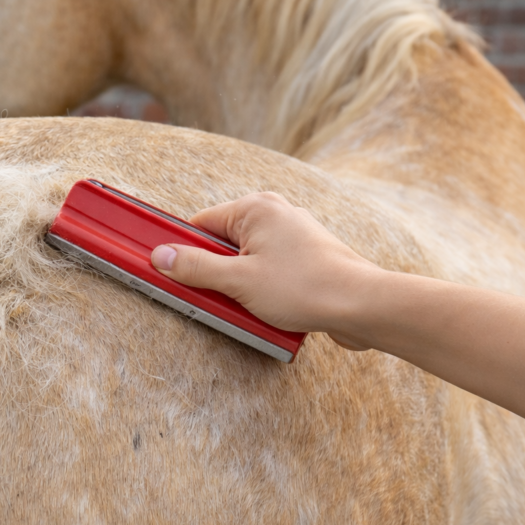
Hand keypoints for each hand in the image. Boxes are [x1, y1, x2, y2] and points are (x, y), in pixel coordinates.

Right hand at [150, 192, 380, 346]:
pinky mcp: (304, 261)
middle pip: (221, 246)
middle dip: (215, 277)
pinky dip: (261, 294)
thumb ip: (196, 268)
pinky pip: (267, 275)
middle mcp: (274, 216)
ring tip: (248, 311)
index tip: (169, 273)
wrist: (362, 306)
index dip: (182, 251)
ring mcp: (292, 238)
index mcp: (256, 209)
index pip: (200, 224)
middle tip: (214, 300)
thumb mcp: (238, 281)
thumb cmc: (306, 287)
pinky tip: (267, 315)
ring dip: (238, 291)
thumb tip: (161, 256)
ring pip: (244, 264)